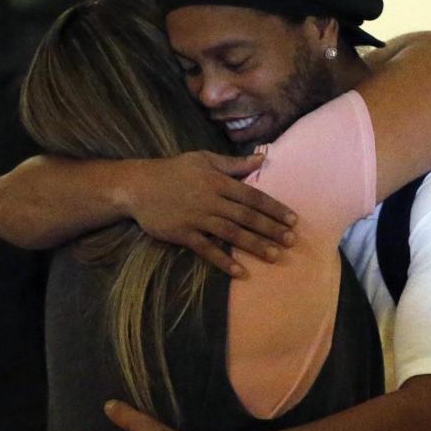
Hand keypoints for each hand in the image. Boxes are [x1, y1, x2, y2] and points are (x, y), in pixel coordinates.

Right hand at [123, 151, 296, 276]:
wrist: (137, 186)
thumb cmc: (173, 170)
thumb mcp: (203, 159)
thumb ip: (234, 163)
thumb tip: (262, 158)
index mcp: (217, 181)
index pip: (252, 195)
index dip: (274, 208)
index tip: (293, 219)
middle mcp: (210, 200)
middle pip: (246, 216)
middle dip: (271, 229)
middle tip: (292, 241)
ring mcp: (197, 218)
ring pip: (232, 233)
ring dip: (255, 245)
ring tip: (275, 256)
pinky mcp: (183, 234)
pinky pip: (207, 249)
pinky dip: (224, 261)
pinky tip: (240, 271)